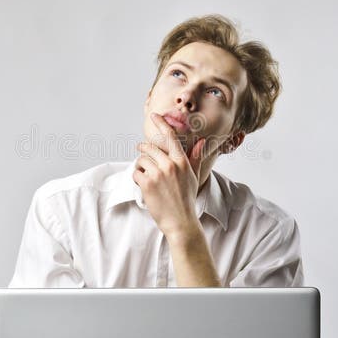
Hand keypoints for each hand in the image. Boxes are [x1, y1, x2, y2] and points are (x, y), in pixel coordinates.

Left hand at [133, 113, 205, 239]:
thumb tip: (201, 142)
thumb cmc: (187, 199)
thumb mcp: (193, 176)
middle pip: (150, 148)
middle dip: (144, 149)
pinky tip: (143, 186)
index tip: (154, 115)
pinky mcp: (147, 184)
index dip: (161, 123)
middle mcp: (170, 165)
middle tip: (142, 152)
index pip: (170, 137)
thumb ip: (195, 158)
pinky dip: (137, 178)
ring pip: (141, 160)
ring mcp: (158, 174)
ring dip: (141, 167)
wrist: (181, 221)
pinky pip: (136, 173)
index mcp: (182, 161)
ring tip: (146, 177)